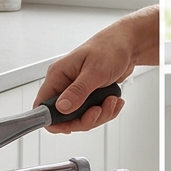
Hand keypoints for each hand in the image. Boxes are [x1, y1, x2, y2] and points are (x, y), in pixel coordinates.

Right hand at [35, 5, 158, 132]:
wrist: (128, 45)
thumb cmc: (110, 48)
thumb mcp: (95, 71)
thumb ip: (78, 91)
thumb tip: (62, 107)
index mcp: (58, 75)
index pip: (42, 105)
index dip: (52, 120)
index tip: (69, 125)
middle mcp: (64, 84)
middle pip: (64, 118)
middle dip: (85, 119)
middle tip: (98, 110)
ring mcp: (77, 91)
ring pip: (81, 118)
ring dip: (100, 115)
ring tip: (111, 100)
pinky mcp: (89, 95)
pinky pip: (93, 113)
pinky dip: (106, 111)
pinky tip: (114, 100)